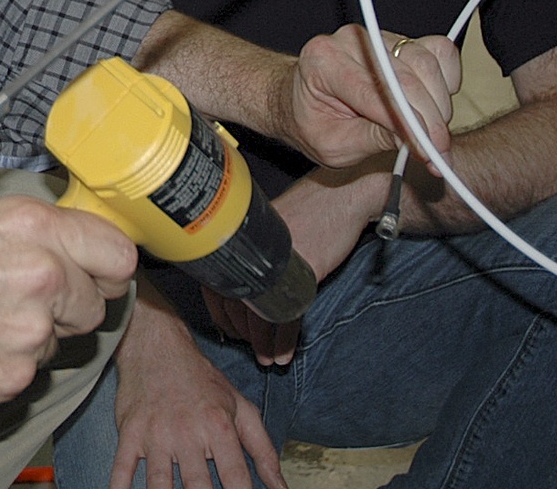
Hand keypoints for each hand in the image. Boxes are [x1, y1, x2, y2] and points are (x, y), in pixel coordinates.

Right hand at [0, 195, 135, 417]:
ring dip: (27, 337)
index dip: (108, 266)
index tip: (99, 272)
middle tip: (15, 297)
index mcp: (32, 229)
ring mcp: (28, 336)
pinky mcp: (9, 381)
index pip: (117, 253)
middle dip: (65, 304)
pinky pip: (22, 376)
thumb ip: (27, 229)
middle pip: (93, 304)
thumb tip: (64, 240)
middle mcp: (41, 279)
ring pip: (54, 343)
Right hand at [110, 301, 284, 488]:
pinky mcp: (130, 433)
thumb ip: (264, 451)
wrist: (157, 347)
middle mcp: (188, 431)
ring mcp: (156, 433)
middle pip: (197, 486)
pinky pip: (122, 467)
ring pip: (159, 482)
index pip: (235, 477)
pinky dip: (120, 486)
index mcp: (219, 426)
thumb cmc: (202, 382)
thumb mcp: (241, 409)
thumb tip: (281, 488)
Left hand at [203, 167, 377, 365]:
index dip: (220, 313)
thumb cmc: (306, 210)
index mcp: (240, 240)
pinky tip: (284, 354)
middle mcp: (251, 253)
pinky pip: (288, 316)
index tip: (229, 329)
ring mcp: (275, 266)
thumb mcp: (270, 227)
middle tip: (250, 349)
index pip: (217, 286)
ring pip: (259, 314)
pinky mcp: (301, 275)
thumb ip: (253, 250)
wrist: (340, 196)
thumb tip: (241, 281)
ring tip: (266, 360)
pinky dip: (284, 340)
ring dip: (261, 343)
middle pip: (235, 304)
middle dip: (242, 332)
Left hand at [281, 26, 458, 168]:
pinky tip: (434, 103)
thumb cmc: (312, 121)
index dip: (409, 124)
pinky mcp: (400, 40)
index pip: (376, 92)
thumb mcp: (332, 145)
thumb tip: (416, 142)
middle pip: (407, 76)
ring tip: (431, 133)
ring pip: (426, 63)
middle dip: (430, 120)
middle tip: (438, 153)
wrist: (301, 101)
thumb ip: (374, 139)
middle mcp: (351, 41)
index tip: (430, 152)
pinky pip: (438, 51)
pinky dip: (446, 79)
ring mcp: (377, 37)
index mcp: (323, 62)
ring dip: (439, 103)